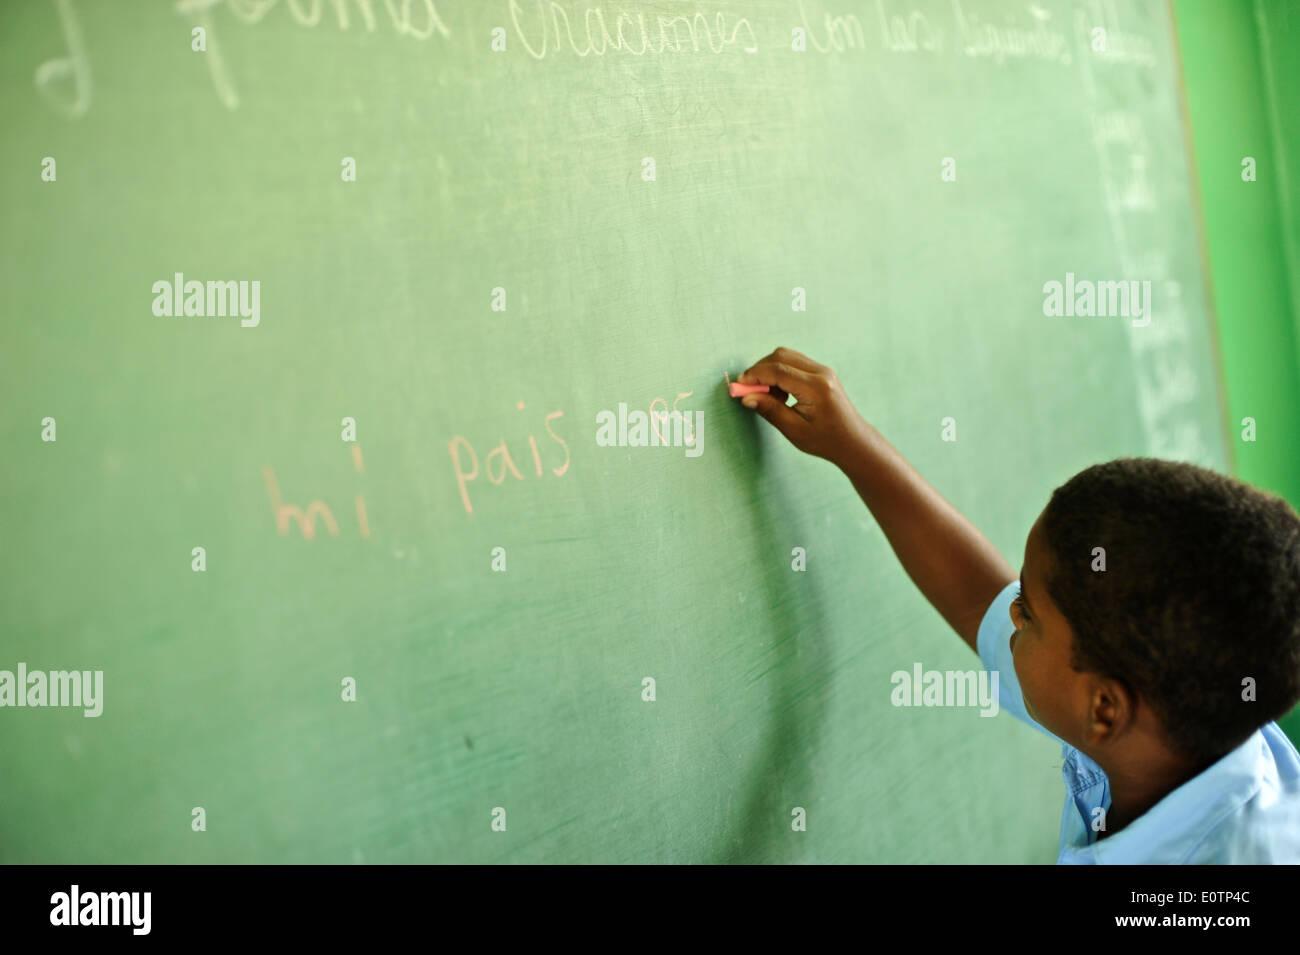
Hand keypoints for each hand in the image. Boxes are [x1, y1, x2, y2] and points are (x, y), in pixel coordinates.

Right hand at [737, 347, 870, 466]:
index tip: (739, 386)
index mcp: (816, 388)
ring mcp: (823, 370)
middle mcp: (821, 373)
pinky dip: (780, 372)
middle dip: (760, 369)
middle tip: (748, 390)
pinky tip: (779, 393)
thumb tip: (747, 397)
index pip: (778, 371)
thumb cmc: (825, 440)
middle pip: (781, 356)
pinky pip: (794, 362)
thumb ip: (770, 410)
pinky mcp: (821, 372)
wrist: (852, 440)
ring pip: (787, 356)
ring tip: (767, 395)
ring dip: (770, 370)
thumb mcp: (794, 430)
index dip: (755, 375)